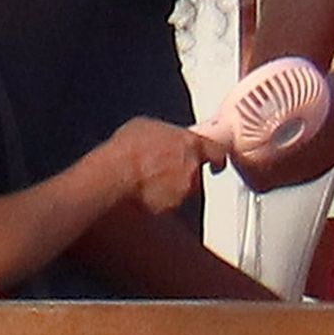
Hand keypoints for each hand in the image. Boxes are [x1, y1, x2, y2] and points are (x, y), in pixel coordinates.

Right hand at [107, 118, 225, 212]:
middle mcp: (192, 169)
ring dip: (171, 188)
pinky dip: (159, 201)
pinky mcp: (171, 208)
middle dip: (186, 174)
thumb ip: (165, 132)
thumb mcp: (146, 125)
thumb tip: (163, 135)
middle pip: (197, 173)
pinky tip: (142, 194)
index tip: (215, 161)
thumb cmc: (128, 148)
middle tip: (165, 170)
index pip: (217, 150)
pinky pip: (169, 205)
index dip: (216, 156)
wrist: (116, 176)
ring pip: (184, 191)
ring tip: (147, 182)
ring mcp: (183, 191)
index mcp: (191, 144)